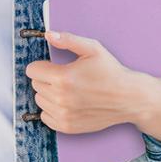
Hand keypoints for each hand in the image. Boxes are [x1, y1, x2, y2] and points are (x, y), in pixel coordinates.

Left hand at [24, 31, 140, 133]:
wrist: (128, 98)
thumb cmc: (111, 72)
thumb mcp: (93, 48)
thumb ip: (68, 39)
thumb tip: (48, 35)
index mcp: (63, 77)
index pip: (32, 71)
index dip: (42, 65)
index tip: (52, 65)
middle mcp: (61, 99)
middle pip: (36, 85)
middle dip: (46, 78)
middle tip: (64, 76)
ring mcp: (64, 115)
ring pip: (39, 100)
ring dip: (48, 94)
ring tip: (67, 89)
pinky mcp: (67, 127)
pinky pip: (45, 117)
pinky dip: (51, 109)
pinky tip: (66, 102)